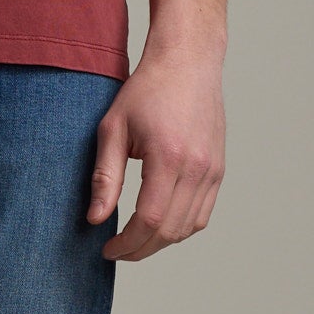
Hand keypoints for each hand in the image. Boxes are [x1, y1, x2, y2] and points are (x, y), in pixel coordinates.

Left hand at [86, 40, 225, 260]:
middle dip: (140, 249)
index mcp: (169, 157)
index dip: (126, 243)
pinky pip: (202, 214)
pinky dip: (181, 228)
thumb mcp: (113, 128)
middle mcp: (197, 168)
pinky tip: (159, 224)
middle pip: (170, 230)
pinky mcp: (218, 170)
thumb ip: (104, 176)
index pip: (149, 219)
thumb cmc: (146, 91)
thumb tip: (95, 218)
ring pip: (189, 228)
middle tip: (117, 250)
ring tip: (135, 240)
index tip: (107, 249)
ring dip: (161, 242)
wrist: (187, 63)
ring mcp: (213, 170)